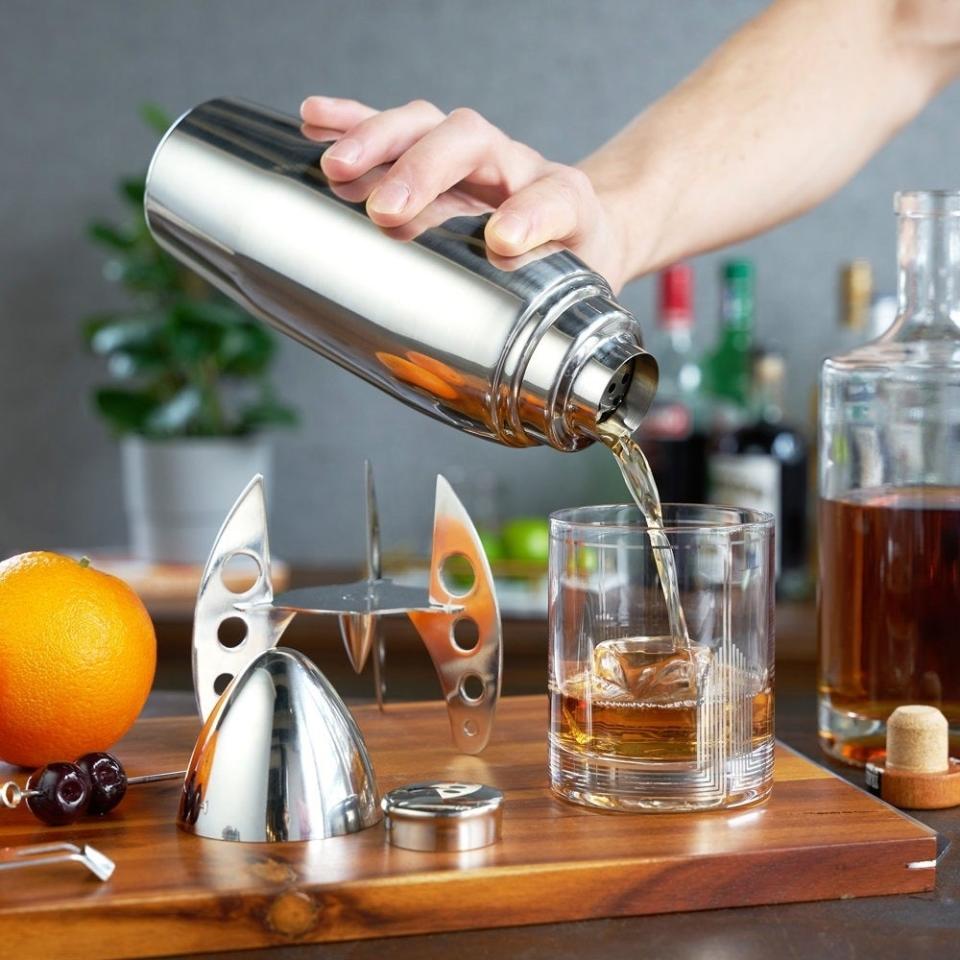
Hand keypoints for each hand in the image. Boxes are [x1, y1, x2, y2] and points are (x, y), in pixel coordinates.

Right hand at [300, 96, 629, 289]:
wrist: (576, 229)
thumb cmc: (571, 258)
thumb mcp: (581, 280)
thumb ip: (559, 288)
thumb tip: (508, 281)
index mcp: (565, 199)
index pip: (554, 195)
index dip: (529, 215)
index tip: (501, 242)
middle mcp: (514, 165)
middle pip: (471, 141)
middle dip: (425, 169)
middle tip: (387, 209)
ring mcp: (471, 155)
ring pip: (426, 126)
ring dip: (378, 142)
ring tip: (337, 166)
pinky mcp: (436, 155)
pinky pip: (394, 130)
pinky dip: (354, 122)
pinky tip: (316, 121)